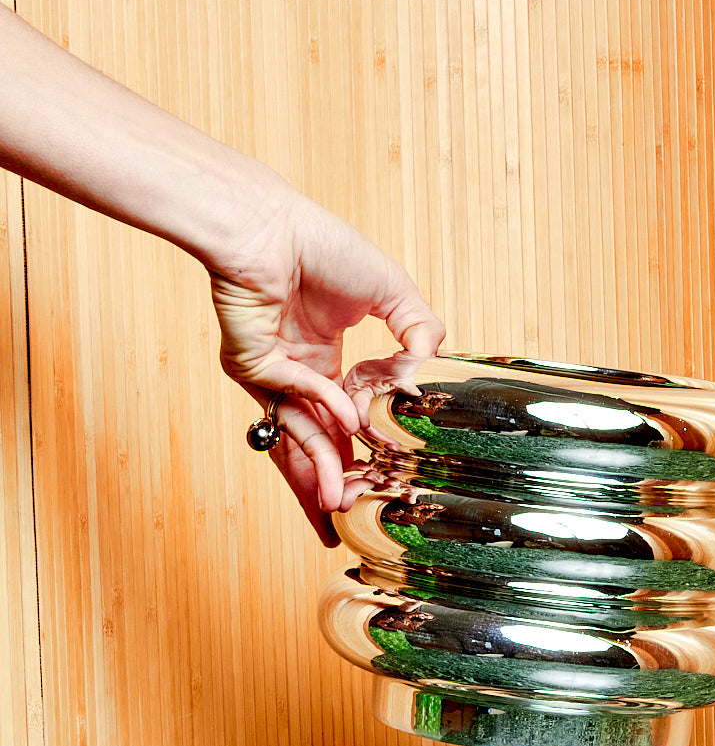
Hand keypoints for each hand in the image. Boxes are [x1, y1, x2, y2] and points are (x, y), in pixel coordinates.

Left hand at [208, 187, 443, 544]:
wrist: (273, 225)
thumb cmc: (326, 247)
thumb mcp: (394, 292)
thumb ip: (421, 333)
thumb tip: (430, 374)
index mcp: (327, 359)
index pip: (345, 419)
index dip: (363, 449)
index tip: (385, 478)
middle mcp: (298, 374)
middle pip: (317, 443)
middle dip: (333, 483)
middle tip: (349, 520)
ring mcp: (273, 374)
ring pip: (301, 437)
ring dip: (323, 472)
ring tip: (340, 507)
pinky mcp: (251, 365)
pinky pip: (297, 398)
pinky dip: (326, 410)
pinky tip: (350, 420)